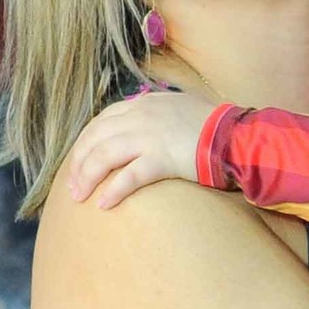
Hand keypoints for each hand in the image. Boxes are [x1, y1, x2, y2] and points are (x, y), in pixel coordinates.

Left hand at [66, 89, 216, 207]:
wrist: (236, 136)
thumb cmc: (214, 127)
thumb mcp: (180, 108)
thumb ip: (158, 115)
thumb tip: (145, 130)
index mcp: (144, 103)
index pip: (102, 120)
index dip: (85, 142)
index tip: (79, 161)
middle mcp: (141, 116)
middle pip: (96, 138)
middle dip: (79, 163)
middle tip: (72, 186)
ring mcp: (149, 136)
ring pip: (104, 156)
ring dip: (87, 178)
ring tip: (79, 197)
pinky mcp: (161, 159)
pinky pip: (128, 177)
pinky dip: (112, 191)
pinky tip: (103, 205)